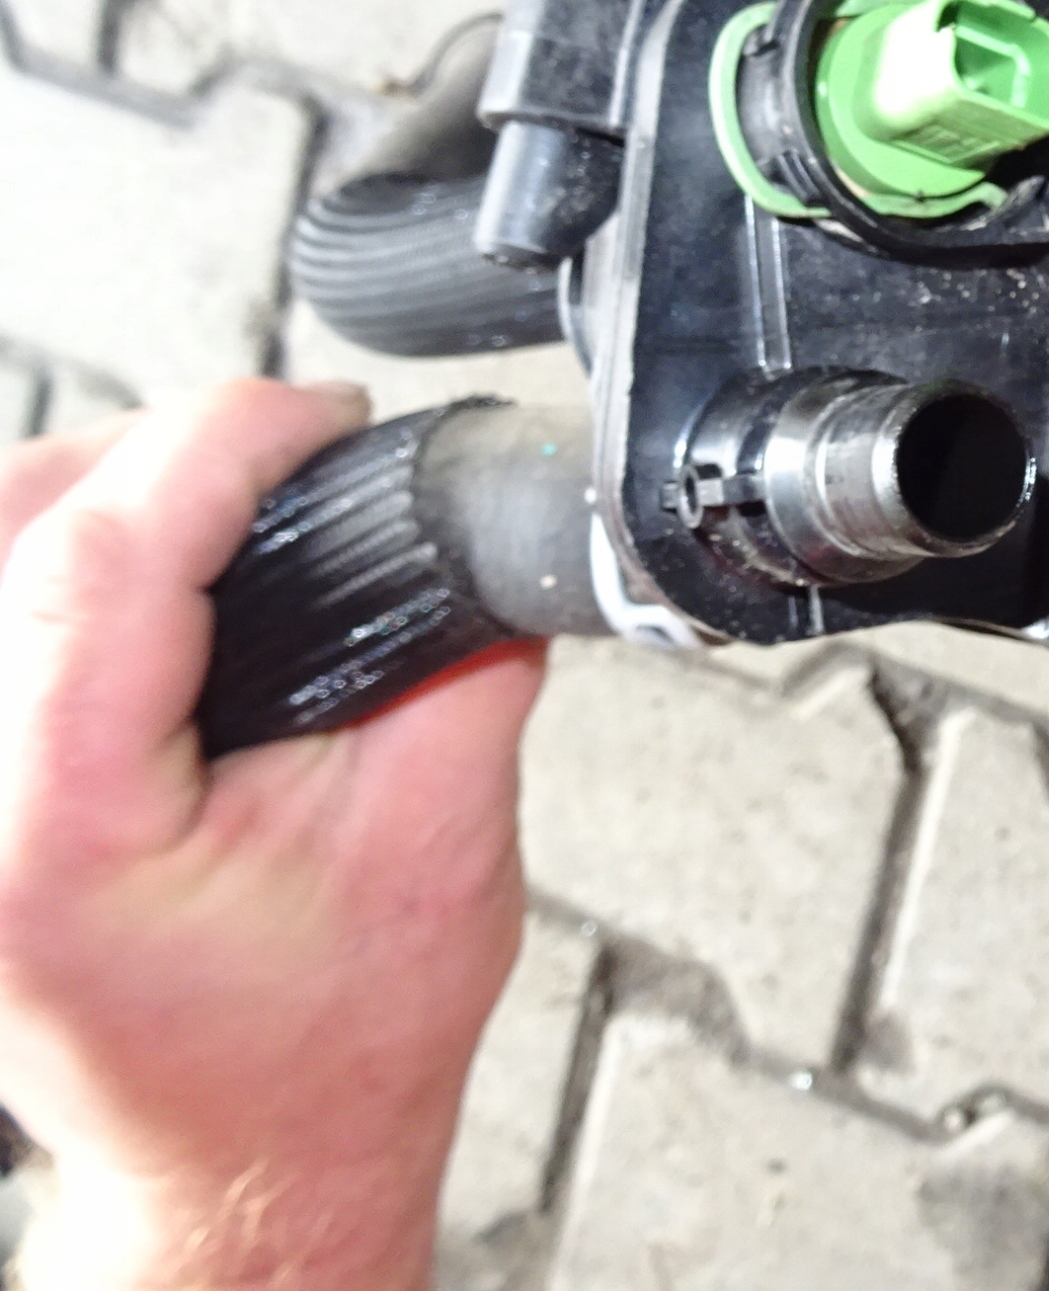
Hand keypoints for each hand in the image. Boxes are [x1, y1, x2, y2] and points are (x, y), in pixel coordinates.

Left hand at [0, 381, 546, 1290]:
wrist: (259, 1164)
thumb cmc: (326, 1058)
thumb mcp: (441, 843)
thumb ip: (460, 660)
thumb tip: (469, 531)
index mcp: (57, 828)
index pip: (106, 554)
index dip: (226, 443)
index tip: (316, 417)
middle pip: (12, 526)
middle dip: (157, 457)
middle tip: (280, 460)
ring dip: (92, 500)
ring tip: (215, 503)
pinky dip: (52, 561)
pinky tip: (136, 569)